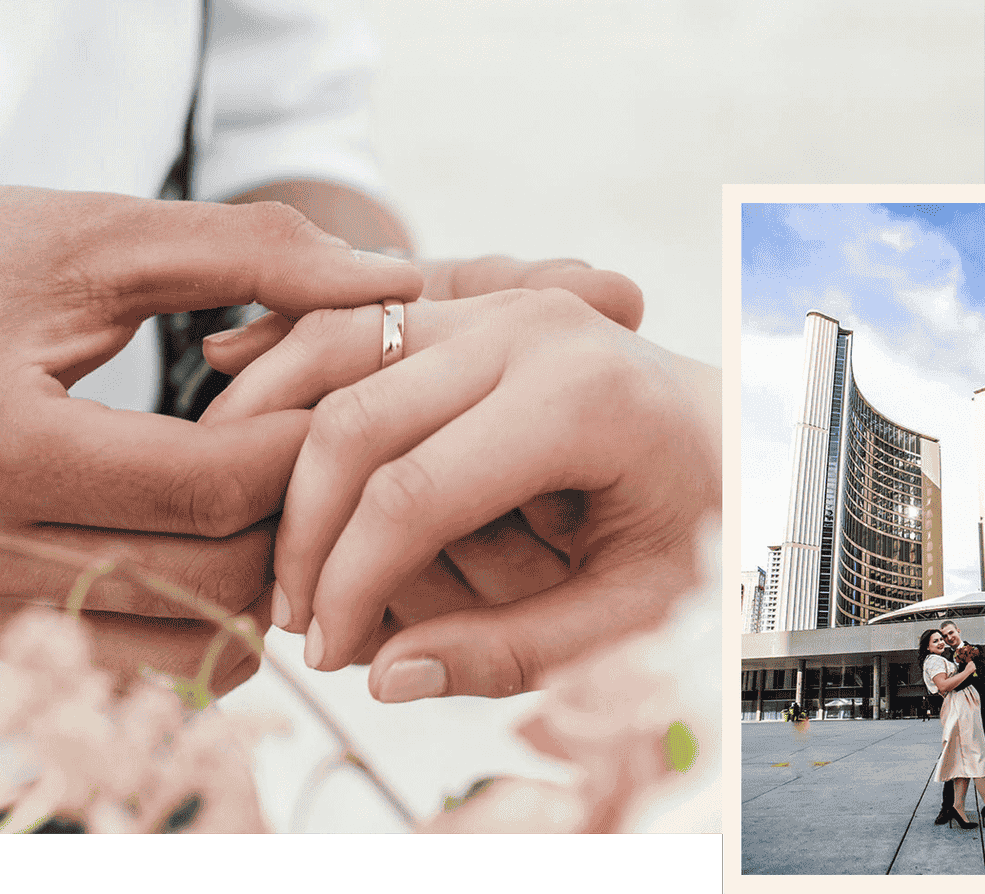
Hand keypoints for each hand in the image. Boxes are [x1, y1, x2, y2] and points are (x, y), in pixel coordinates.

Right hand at [0, 183, 420, 689]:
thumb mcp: (101, 234)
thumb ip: (255, 252)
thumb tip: (394, 282)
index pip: (212, 489)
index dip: (307, 449)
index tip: (349, 400)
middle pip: (213, 584)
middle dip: (294, 523)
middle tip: (326, 456)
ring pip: (187, 645)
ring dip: (259, 581)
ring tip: (278, 497)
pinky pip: (138, 659)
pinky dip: (202, 612)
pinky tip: (219, 537)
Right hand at [201, 286, 719, 698]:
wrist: (736, 433)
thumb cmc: (698, 521)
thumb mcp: (633, 610)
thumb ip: (514, 650)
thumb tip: (385, 680)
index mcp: (580, 399)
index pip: (414, 495)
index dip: (350, 584)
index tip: (326, 653)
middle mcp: (530, 329)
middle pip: (354, 420)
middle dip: (305, 529)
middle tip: (291, 616)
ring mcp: (497, 304)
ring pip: (331, 350)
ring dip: (271, 438)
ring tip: (252, 532)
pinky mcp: (472, 303)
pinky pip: (355, 326)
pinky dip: (290, 374)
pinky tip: (248, 428)